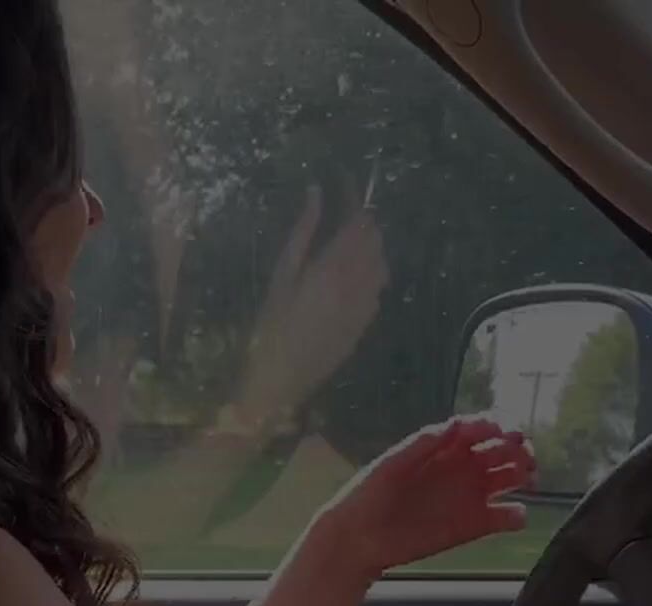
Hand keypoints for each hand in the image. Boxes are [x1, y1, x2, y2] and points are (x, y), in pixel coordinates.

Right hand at [231, 184, 389, 428]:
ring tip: (346, 240)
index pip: (358, 220)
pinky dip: (370, 271)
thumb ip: (303, 231)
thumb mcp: (281, 274)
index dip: (355, 196)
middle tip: (344, 210)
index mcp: (333, 267)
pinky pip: (378, 287)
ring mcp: (366, 304)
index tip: (345, 181)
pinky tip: (348, 275)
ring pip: (382, 262)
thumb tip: (316, 192)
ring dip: (370, 245)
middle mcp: (358, 283)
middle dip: (363, 220)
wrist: (282, 380)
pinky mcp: (366, 322)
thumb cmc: (269, 326)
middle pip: (376, 238)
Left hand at [313, 415, 535, 579]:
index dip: (497, 426)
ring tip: (525, 479)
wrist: (359, 539)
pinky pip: (506, 517)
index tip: (501, 431)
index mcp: (444, 448)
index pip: (481, 428)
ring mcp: (470, 496)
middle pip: (503, 450)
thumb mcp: (391, 464)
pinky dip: (516, 515)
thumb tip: (455, 424)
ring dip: (524, 475)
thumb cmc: (369, 495)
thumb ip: (422, 445)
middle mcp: (462, 468)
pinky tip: (512, 515)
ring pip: (511, 479)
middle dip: (518, 448)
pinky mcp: (474, 526)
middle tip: (521, 455)